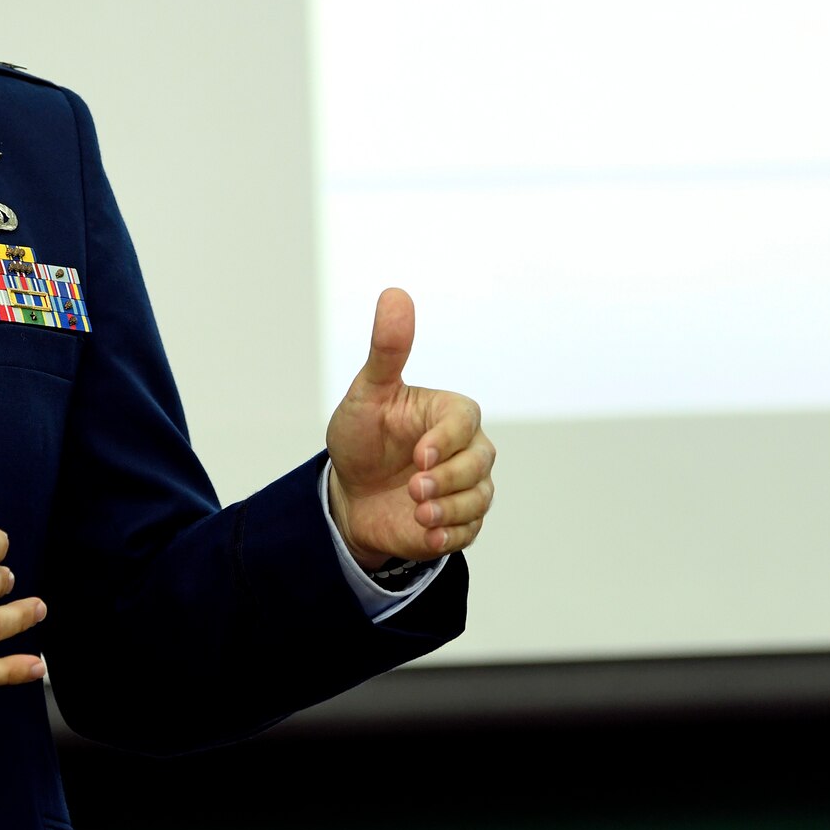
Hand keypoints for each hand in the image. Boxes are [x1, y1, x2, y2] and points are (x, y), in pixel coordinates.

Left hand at [325, 288, 495, 567]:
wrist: (349, 492)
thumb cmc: (361, 435)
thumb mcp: (368, 393)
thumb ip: (387, 349)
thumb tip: (395, 293)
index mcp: (450, 413)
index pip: (465, 423)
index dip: (446, 441)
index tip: (418, 455)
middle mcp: (467, 448)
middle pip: (479, 464)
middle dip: (447, 480)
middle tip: (413, 489)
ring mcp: (467, 486)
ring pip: (479, 499)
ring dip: (448, 511)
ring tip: (416, 513)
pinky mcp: (460, 521)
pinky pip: (471, 531)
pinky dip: (449, 536)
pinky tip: (424, 532)